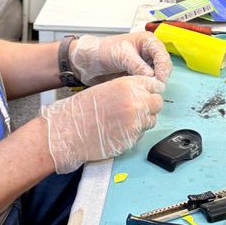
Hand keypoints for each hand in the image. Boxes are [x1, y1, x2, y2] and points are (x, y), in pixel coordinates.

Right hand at [41, 75, 164, 173]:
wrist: (68, 132)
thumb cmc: (81, 110)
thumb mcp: (105, 89)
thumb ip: (127, 89)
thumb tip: (143, 92)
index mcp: (128, 86)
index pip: (154, 85)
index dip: (151, 90)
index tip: (148, 94)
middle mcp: (135, 102)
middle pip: (157, 103)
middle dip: (149, 106)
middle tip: (137, 109)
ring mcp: (135, 122)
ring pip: (152, 120)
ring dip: (143, 120)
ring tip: (124, 121)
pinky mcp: (132, 139)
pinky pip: (142, 134)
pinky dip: (134, 133)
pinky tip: (119, 131)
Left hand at [69, 32, 172, 85]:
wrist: (87, 61)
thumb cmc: (102, 50)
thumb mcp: (121, 56)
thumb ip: (138, 66)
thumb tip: (153, 77)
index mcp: (147, 41)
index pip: (162, 55)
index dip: (163, 68)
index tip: (159, 80)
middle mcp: (148, 52)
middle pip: (163, 66)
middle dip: (160, 77)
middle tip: (155, 88)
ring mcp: (143, 65)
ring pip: (156, 76)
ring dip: (153, 83)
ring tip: (146, 89)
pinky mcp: (137, 75)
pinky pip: (147, 83)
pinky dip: (145, 87)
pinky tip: (140, 90)